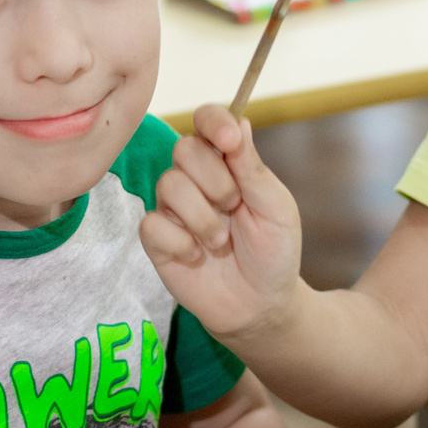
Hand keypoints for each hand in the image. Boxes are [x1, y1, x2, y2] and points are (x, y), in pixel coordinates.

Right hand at [139, 103, 306, 338]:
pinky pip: (151, 224)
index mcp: (227, 164)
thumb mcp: (275, 208)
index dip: (214, 122)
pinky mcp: (156, 239)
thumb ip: (252, 168)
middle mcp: (195, 179)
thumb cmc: (273, 253)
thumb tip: (240, 122)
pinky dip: (179, 242)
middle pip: (184, 148)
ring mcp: (173, 208)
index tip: (229, 140)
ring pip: (168, 184)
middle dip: (215, 181)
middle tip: (234, 208)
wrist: (259, 305)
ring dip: (202, 217)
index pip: (208, 122)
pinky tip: (196, 256)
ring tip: (220, 242)